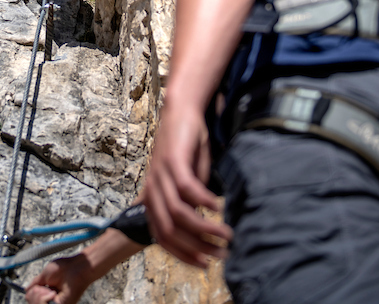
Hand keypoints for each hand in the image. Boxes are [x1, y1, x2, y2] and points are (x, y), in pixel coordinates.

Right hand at [25, 254, 90, 303]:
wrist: (76, 268)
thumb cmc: (64, 268)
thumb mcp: (44, 275)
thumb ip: (35, 284)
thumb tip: (26, 290)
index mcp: (48, 293)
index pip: (32, 299)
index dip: (32, 293)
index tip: (39, 286)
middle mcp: (51, 300)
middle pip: (33, 302)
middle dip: (34, 294)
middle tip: (45, 287)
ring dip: (39, 295)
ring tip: (50, 289)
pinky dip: (43, 298)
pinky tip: (52, 292)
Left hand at [139, 103, 231, 266]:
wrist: (180, 113)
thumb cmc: (185, 149)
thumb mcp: (184, 182)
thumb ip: (188, 205)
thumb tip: (201, 229)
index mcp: (152, 199)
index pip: (162, 237)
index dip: (182, 254)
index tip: (204, 264)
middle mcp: (153, 190)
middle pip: (170, 230)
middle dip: (196, 247)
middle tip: (220, 254)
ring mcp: (161, 175)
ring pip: (180, 213)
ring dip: (204, 228)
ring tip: (225, 234)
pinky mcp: (174, 160)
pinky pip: (187, 188)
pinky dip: (204, 201)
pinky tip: (218, 207)